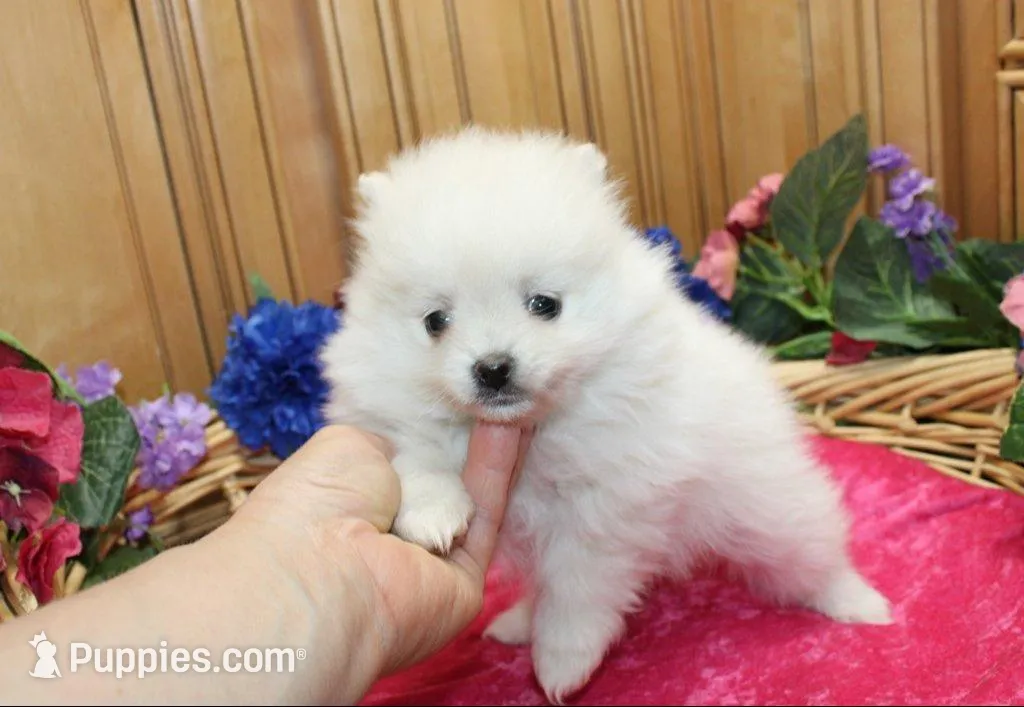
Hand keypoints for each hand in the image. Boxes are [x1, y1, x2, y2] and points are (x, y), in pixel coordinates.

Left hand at [225, 421, 533, 677]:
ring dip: (489, 447)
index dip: (427, 430)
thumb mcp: (348, 445)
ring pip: (469, 496)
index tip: (452, 391)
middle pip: (439, 481)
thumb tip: (418, 440)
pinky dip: (498, 470)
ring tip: (510, 397)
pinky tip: (510, 426)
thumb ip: (392, 440)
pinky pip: (486, 517)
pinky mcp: (466, 580)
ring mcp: (428, 562)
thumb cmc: (315, 503)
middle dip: (464, 435)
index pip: (399, 466)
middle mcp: (388, 538)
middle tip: (490, 390)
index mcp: (350, 510)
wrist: (323, 570)